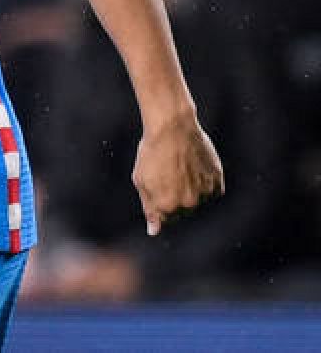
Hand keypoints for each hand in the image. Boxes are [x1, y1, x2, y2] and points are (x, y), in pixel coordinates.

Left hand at [133, 114, 223, 235]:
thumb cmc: (152, 153)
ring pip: (198, 203)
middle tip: (170, 175)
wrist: (173, 128)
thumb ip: (149, 208)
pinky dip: (205, 184)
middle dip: (175, 199)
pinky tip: (195, 169)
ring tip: (181, 169)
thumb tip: (153, 231)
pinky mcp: (217, 183)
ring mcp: (204, 194)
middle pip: (183, 213)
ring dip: (192, 192)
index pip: (166, 219)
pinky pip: (212, 193)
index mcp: (166, 206)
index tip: (160, 186)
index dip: (161, 202)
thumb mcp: (142, 180)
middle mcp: (188, 204)